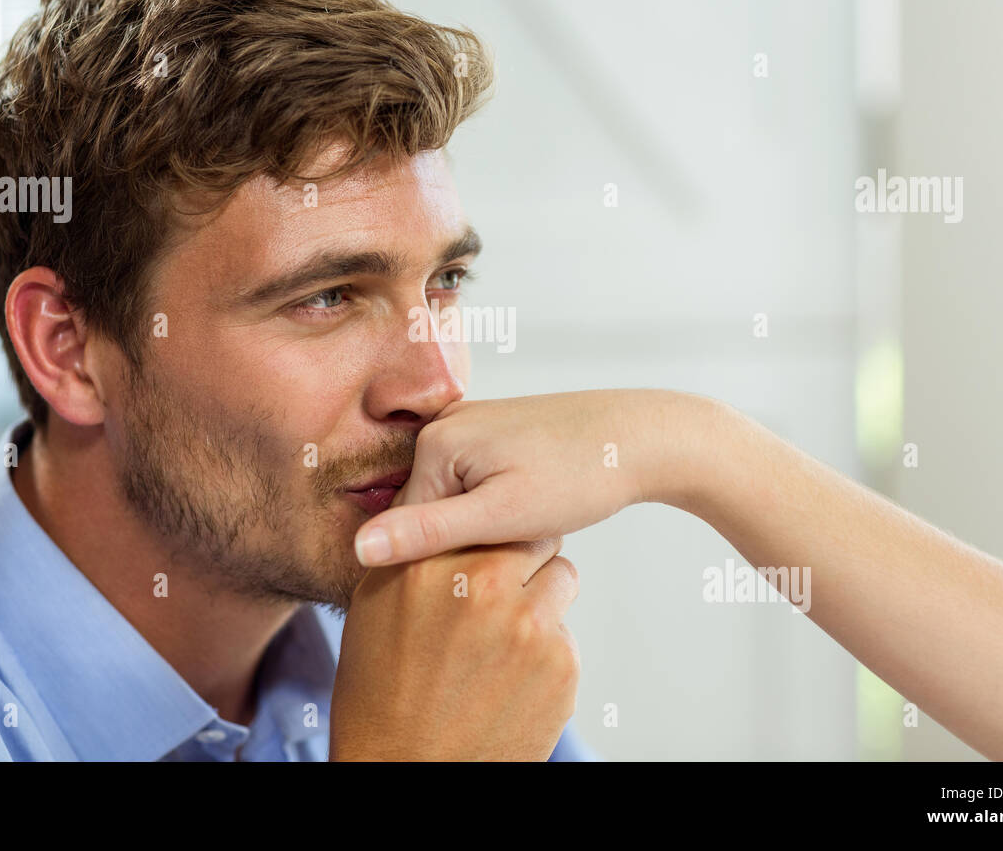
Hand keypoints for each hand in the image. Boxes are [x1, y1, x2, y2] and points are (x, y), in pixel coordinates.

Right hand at [329, 537, 579, 760]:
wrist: (407, 770)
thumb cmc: (381, 689)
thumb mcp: (375, 605)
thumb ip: (410, 551)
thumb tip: (428, 509)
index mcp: (430, 562)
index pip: (482, 512)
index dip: (485, 530)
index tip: (483, 545)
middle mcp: (482, 584)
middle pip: (532, 536)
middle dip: (522, 559)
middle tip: (501, 592)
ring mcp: (528, 625)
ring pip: (562, 577)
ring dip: (543, 597)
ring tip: (507, 636)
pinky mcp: (561, 664)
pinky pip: (567, 631)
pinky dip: (547, 648)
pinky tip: (511, 677)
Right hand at [353, 389, 707, 565]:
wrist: (642, 437)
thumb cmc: (579, 476)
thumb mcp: (503, 516)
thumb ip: (429, 532)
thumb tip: (360, 549)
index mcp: (435, 442)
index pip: (405, 525)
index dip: (440, 562)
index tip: (482, 575)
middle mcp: (446, 426)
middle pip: (430, 512)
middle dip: (464, 543)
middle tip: (517, 548)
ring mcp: (472, 427)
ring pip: (457, 504)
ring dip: (484, 530)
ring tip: (531, 527)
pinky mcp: (497, 436)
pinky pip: (478, 488)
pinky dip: (499, 511)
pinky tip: (535, 514)